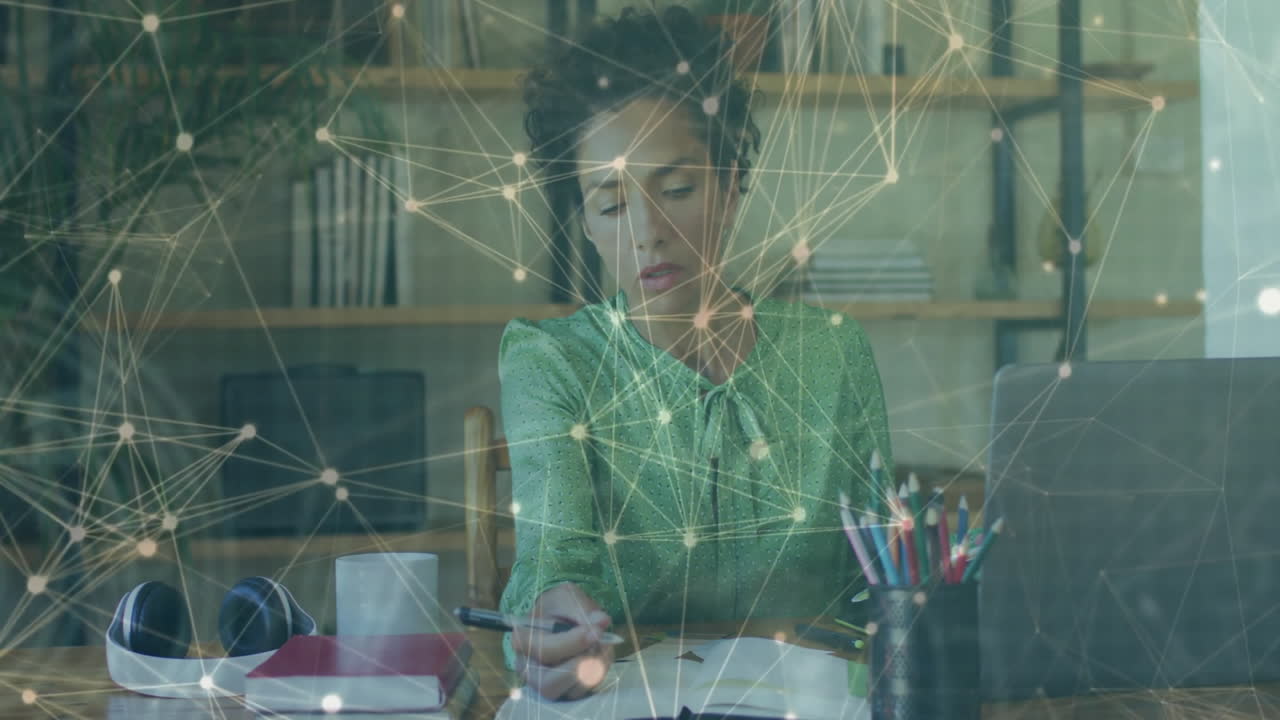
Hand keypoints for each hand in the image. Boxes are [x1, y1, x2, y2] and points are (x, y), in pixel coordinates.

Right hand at [510, 582, 614, 700]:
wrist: (562, 618)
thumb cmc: (559, 607)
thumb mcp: (567, 597)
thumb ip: (582, 608)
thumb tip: (602, 621)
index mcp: (523, 642)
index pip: (544, 652)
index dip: (573, 643)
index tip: (596, 630)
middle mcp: (529, 670)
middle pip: (549, 685)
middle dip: (580, 666)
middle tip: (600, 643)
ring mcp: (547, 685)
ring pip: (571, 692)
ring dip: (595, 668)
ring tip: (603, 643)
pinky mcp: (566, 692)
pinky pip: (585, 692)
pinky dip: (600, 673)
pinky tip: (602, 653)